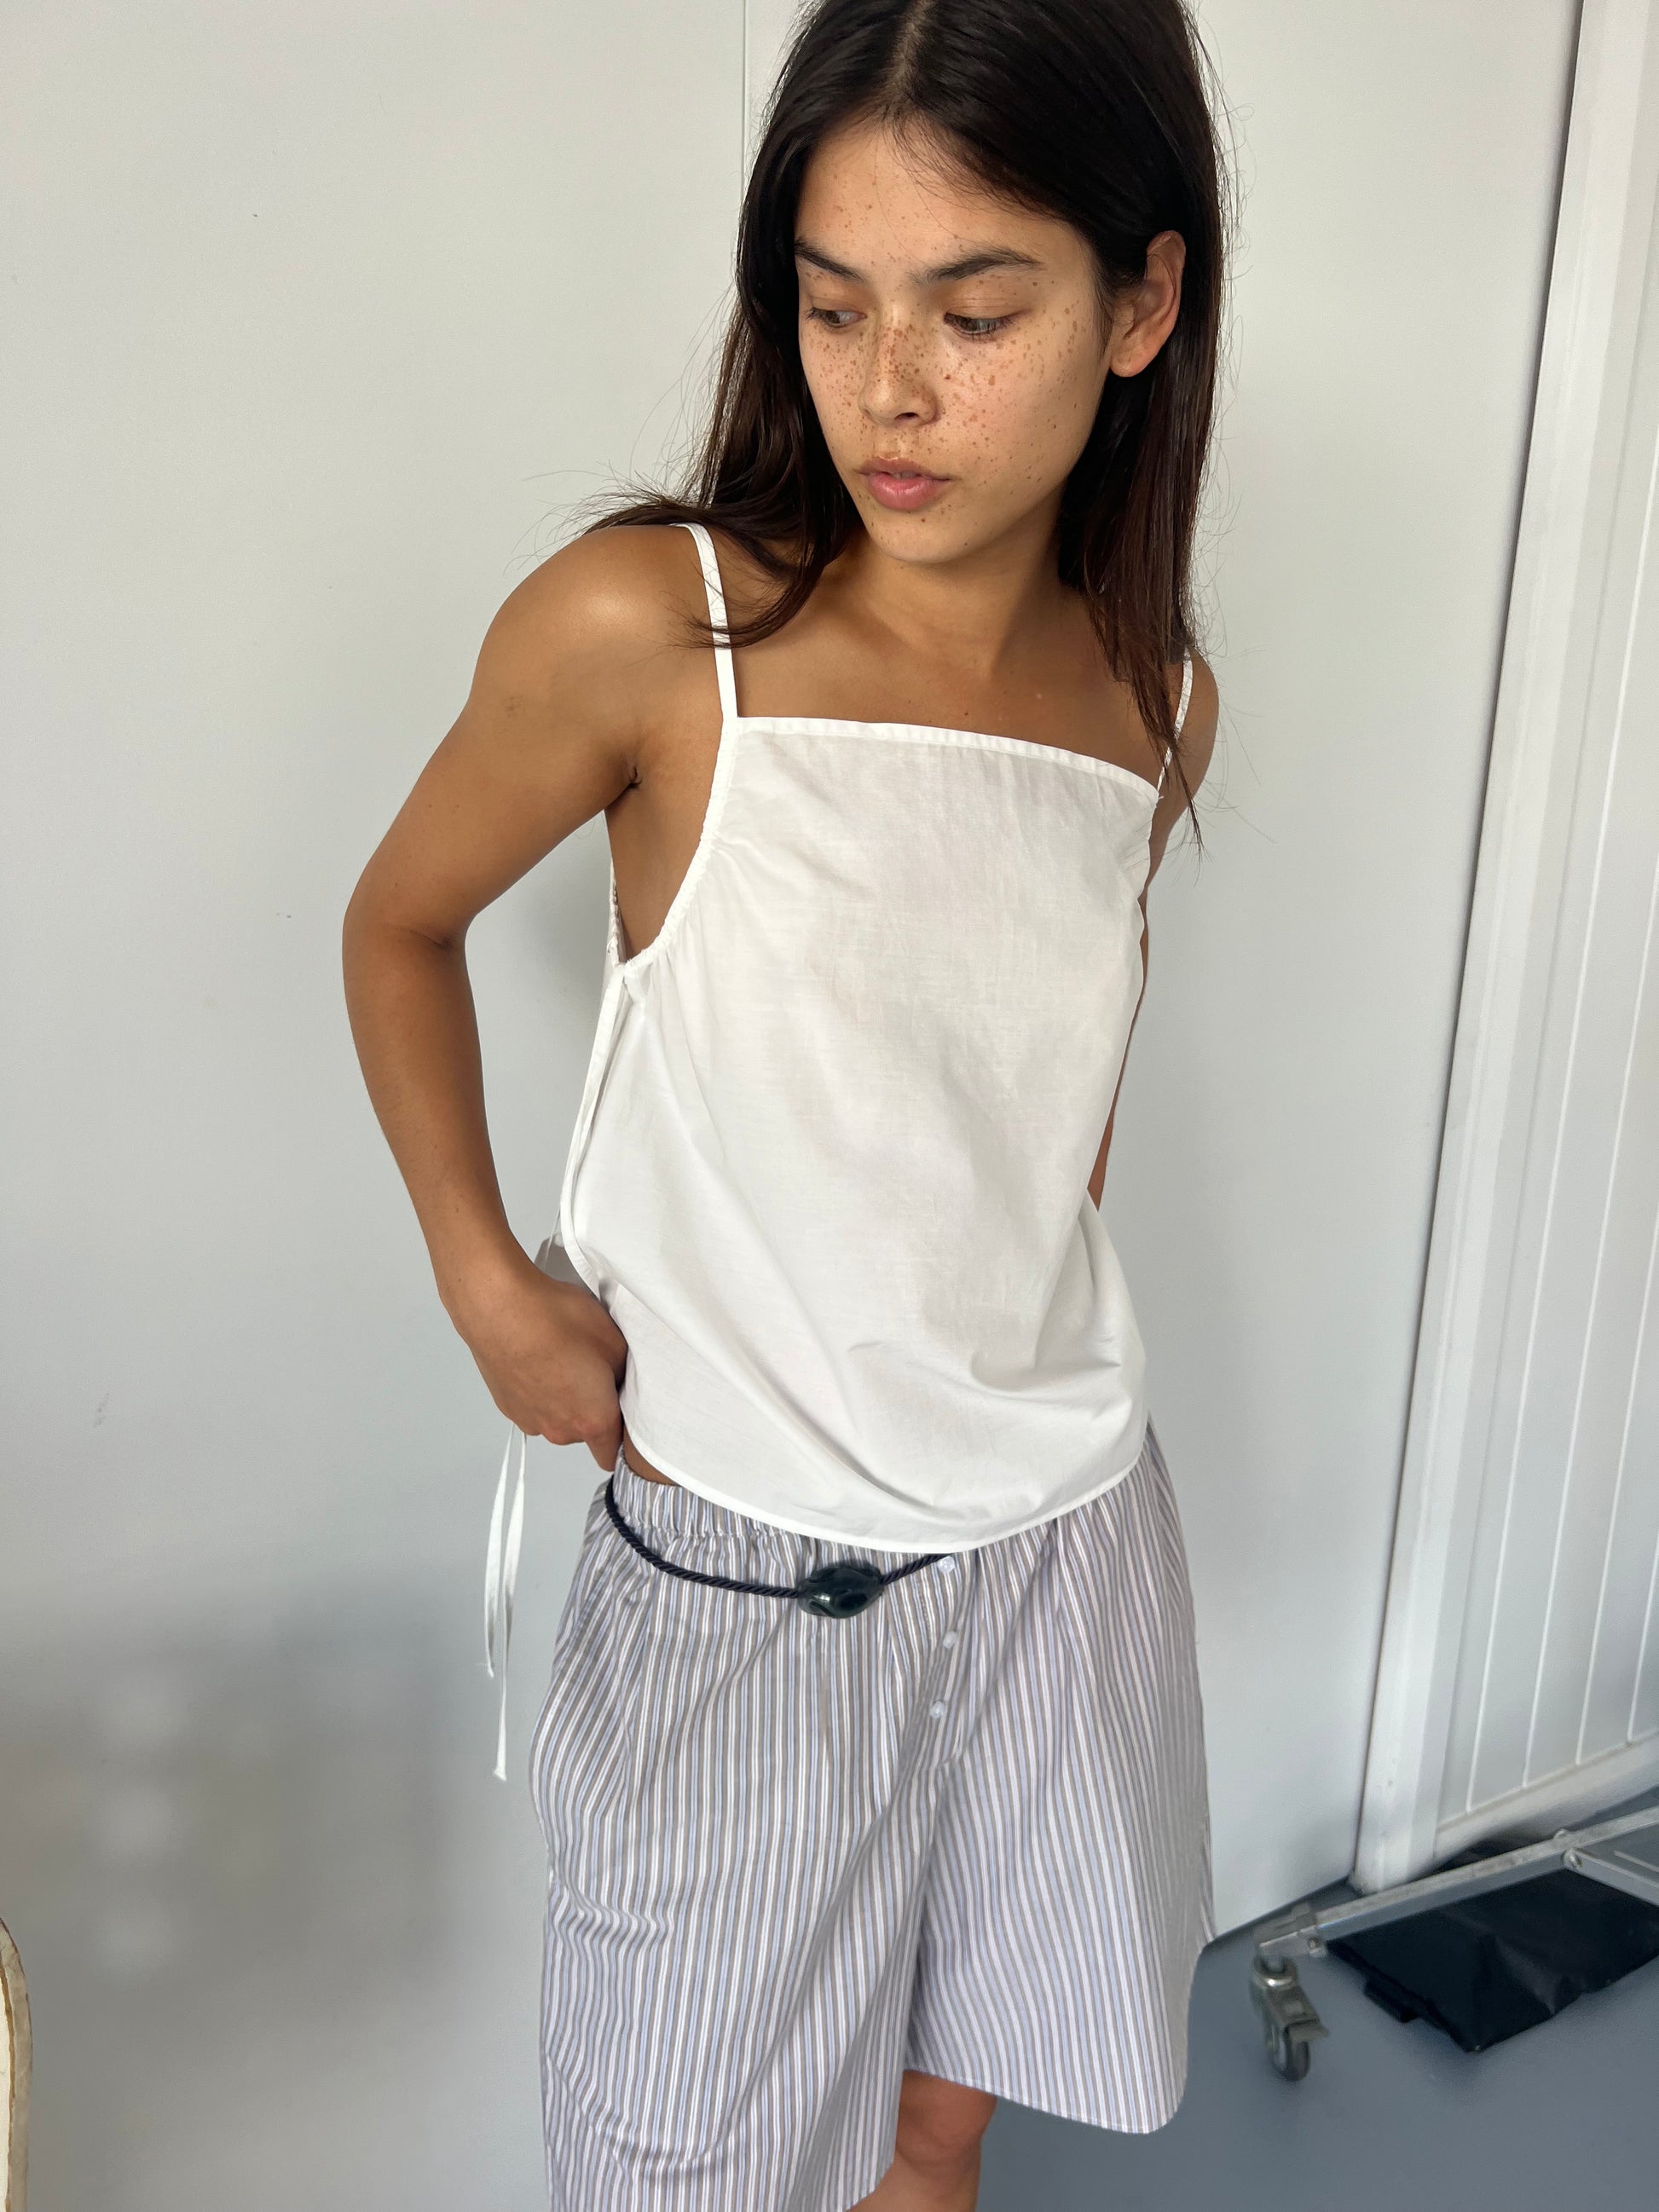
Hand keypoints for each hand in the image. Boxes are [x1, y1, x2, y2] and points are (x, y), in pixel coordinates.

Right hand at [448, 1251, 628, 1469]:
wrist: (500, 1307)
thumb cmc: (555, 1321)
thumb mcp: (615, 1340)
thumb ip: (625, 1373)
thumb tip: (620, 1379)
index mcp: (592, 1420)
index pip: (613, 1453)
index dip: (622, 1434)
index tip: (623, 1412)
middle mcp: (560, 1430)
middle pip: (585, 1431)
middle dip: (593, 1405)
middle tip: (592, 1367)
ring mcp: (530, 1419)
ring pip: (557, 1417)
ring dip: (563, 1397)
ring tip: (561, 1357)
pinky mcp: (506, 1405)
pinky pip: (533, 1404)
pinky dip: (538, 1388)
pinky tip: (538, 1357)